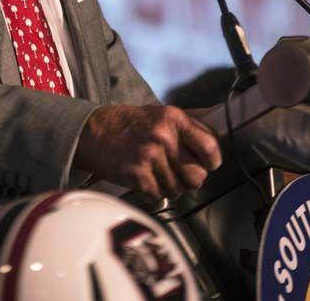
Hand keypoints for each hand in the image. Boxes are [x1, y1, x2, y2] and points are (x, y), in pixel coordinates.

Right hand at [73, 104, 221, 200]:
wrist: (92, 132)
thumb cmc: (127, 123)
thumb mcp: (159, 113)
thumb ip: (187, 125)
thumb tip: (217, 135)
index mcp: (173, 118)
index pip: (210, 147)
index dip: (212, 161)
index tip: (206, 163)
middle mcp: (163, 136)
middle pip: (197, 176)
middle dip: (189, 178)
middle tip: (177, 171)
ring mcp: (149, 156)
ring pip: (178, 190)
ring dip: (170, 186)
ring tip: (156, 172)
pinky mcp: (136, 174)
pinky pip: (159, 195)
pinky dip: (153, 191)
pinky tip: (144, 178)